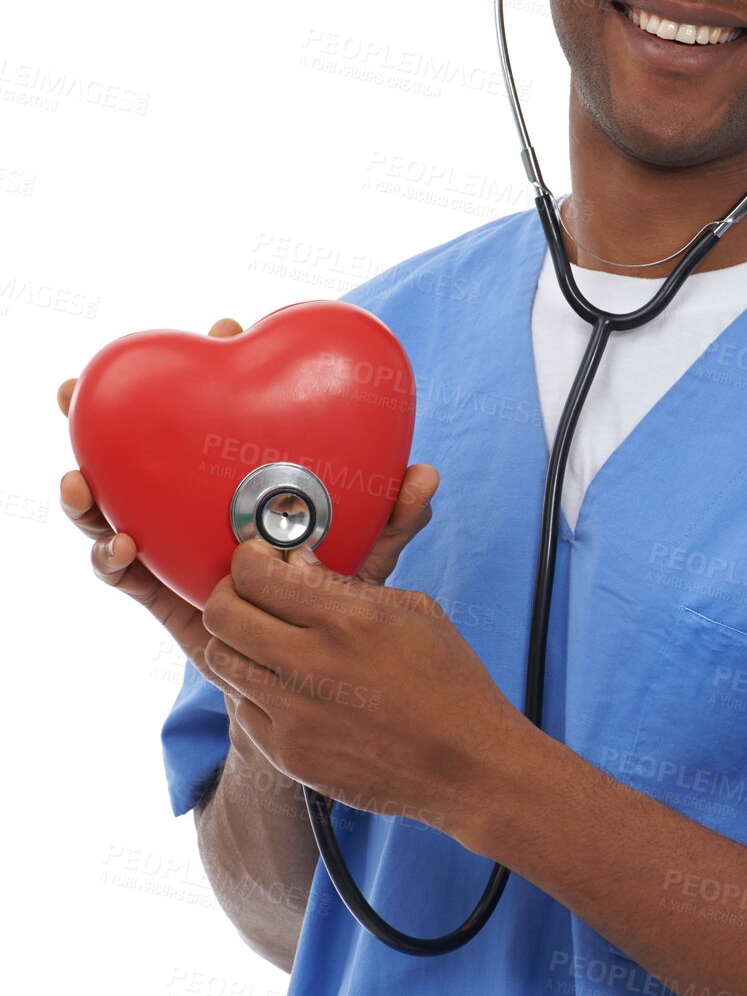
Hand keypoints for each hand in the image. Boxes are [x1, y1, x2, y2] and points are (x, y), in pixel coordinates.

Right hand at [59, 317, 441, 753]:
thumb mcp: (371, 553)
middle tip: (72, 389)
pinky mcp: (160, 587)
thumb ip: (395, 518)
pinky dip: (110, 555)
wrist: (312, 668)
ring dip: (88, 489)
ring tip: (78, 483)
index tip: (224, 327)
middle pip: (145, 445)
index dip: (220, 363)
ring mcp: (173, 539)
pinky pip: (121, 570)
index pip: (226, 406)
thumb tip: (423, 477)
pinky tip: (121, 545)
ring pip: (114, 503)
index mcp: (244, 474)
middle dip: (108, 413)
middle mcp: (199, 498)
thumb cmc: (337, 592)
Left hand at [196, 539, 521, 840]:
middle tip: (248, 593)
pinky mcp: (289, 755)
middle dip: (227, 592)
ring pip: (221, 660)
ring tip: (263, 638)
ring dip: (235, 640)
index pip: (256, 575)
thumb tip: (294, 563)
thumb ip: (345, 585)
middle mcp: (314, 666)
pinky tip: (285, 682)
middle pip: (222, 614)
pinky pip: (241, 708)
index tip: (259, 559)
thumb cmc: (449, 681)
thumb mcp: (414, 612)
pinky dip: (253, 687)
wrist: (468, 767)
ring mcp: (296, 716)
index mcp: (349, 621)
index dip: (248, 559)